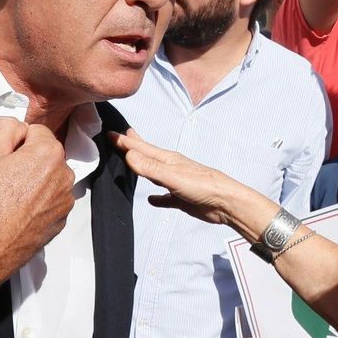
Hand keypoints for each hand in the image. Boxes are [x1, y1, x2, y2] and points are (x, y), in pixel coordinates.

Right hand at [0, 118, 74, 309]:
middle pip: (45, 156)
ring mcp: (64, 202)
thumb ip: (5, 126)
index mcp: (49, 154)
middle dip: (27, 162)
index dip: (16, 143)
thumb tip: (18, 124)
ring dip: (33, 182)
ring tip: (7, 199)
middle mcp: (65, 177)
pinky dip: (37, 203)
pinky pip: (50, 202)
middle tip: (1, 179)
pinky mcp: (60, 222)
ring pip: (48, 179)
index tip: (2, 160)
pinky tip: (16, 213)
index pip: (37, 132)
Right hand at [114, 130, 246, 226]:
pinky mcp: (183, 199)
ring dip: (143, 167)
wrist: (226, 203)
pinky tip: (152, 199)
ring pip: (155, 173)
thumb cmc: (204, 187)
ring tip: (133, 161)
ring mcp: (177, 183)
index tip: (110, 133)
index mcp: (168, 160)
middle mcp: (172, 168)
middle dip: (133, 146)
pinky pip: (165, 197)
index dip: (125, 142)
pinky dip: (157, 198)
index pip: (142, 148)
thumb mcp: (173, 176)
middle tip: (121, 136)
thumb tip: (129, 155)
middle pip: (147, 156)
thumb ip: (151, 167)